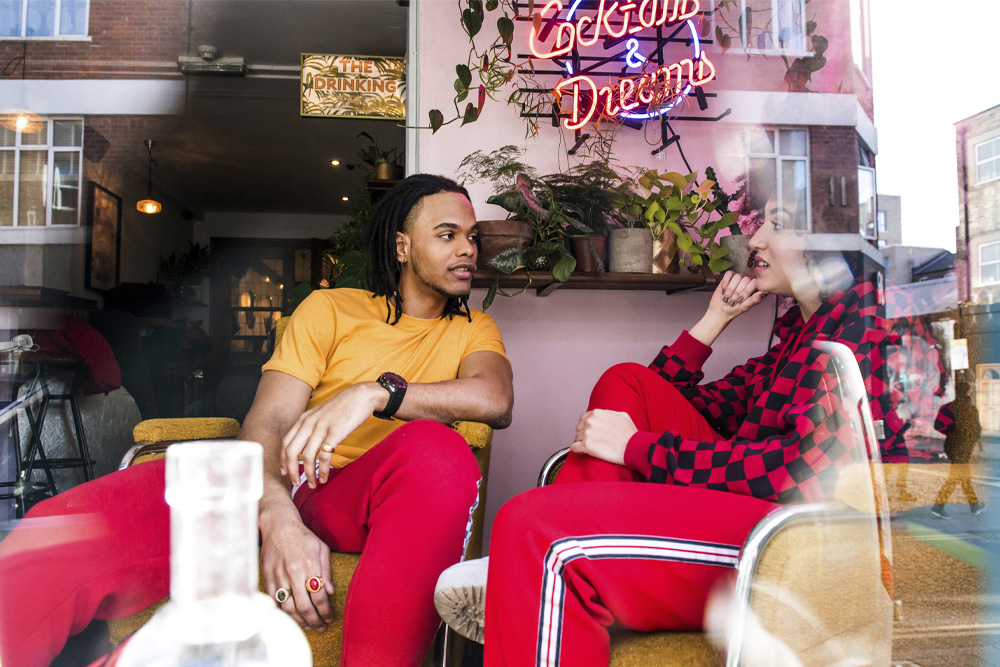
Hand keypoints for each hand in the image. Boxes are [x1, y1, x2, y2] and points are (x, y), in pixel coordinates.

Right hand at [260, 511, 335, 630]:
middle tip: (321, 626)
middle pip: (304, 607)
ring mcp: (279, 577)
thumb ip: (326, 571)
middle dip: (314, 621)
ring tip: (308, 626)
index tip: (330, 617)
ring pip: (288, 608)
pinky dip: (282, 613)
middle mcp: (294, 573)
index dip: (325, 611)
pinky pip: (274, 602)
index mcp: (310, 565)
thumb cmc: (302, 536)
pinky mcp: (268, 578)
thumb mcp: (321, 548)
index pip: (319, 597)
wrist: (278, 526)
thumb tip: (330, 592)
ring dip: (299, 621)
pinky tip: (290, 618)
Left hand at [280, 383, 381, 488]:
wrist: (362, 395)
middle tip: (295, 483)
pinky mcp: (335, 433)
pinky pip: (324, 456)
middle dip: (291, 471)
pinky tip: (324, 477)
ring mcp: (322, 428)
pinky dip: (323, 470)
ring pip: (307, 457)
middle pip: (291, 452)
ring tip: (313, 484)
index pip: (285, 443)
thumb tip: (305, 445)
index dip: (283, 460)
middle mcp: (309, 423)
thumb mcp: (320, 414)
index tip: (285, 472)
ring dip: (308, 474)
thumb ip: (310, 426)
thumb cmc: (343, 406)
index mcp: (303, 419)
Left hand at [570, 409, 636, 465]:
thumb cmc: (630, 433)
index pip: (583, 418)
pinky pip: (574, 448)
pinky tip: (584, 452)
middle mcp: (590, 421)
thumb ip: (608, 413)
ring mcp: (587, 433)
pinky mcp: (586, 446)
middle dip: (584, 434)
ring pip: (577, 438)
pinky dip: (578, 450)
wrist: (634, 447)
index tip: (592, 432)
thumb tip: (603, 415)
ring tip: (593, 447)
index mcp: (596, 413)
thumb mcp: (621, 415)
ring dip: (582, 443)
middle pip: (579, 428)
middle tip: (594, 441)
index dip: (587, 426)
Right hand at [708, 271, 766, 321]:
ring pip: (737, 276)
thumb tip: (764, 293)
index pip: (754, 283)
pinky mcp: (729, 277)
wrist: (720, 310)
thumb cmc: (734, 310)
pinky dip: (725, 283)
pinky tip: (724, 290)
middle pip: (745, 279)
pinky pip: (729, 274)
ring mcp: (738, 278)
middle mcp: (747, 282)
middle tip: (733, 301)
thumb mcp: (745, 307)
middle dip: (737, 292)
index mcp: (754, 288)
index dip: (746, 292)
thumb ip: (754, 300)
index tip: (740, 300)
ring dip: (730, 289)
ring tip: (728, 297)